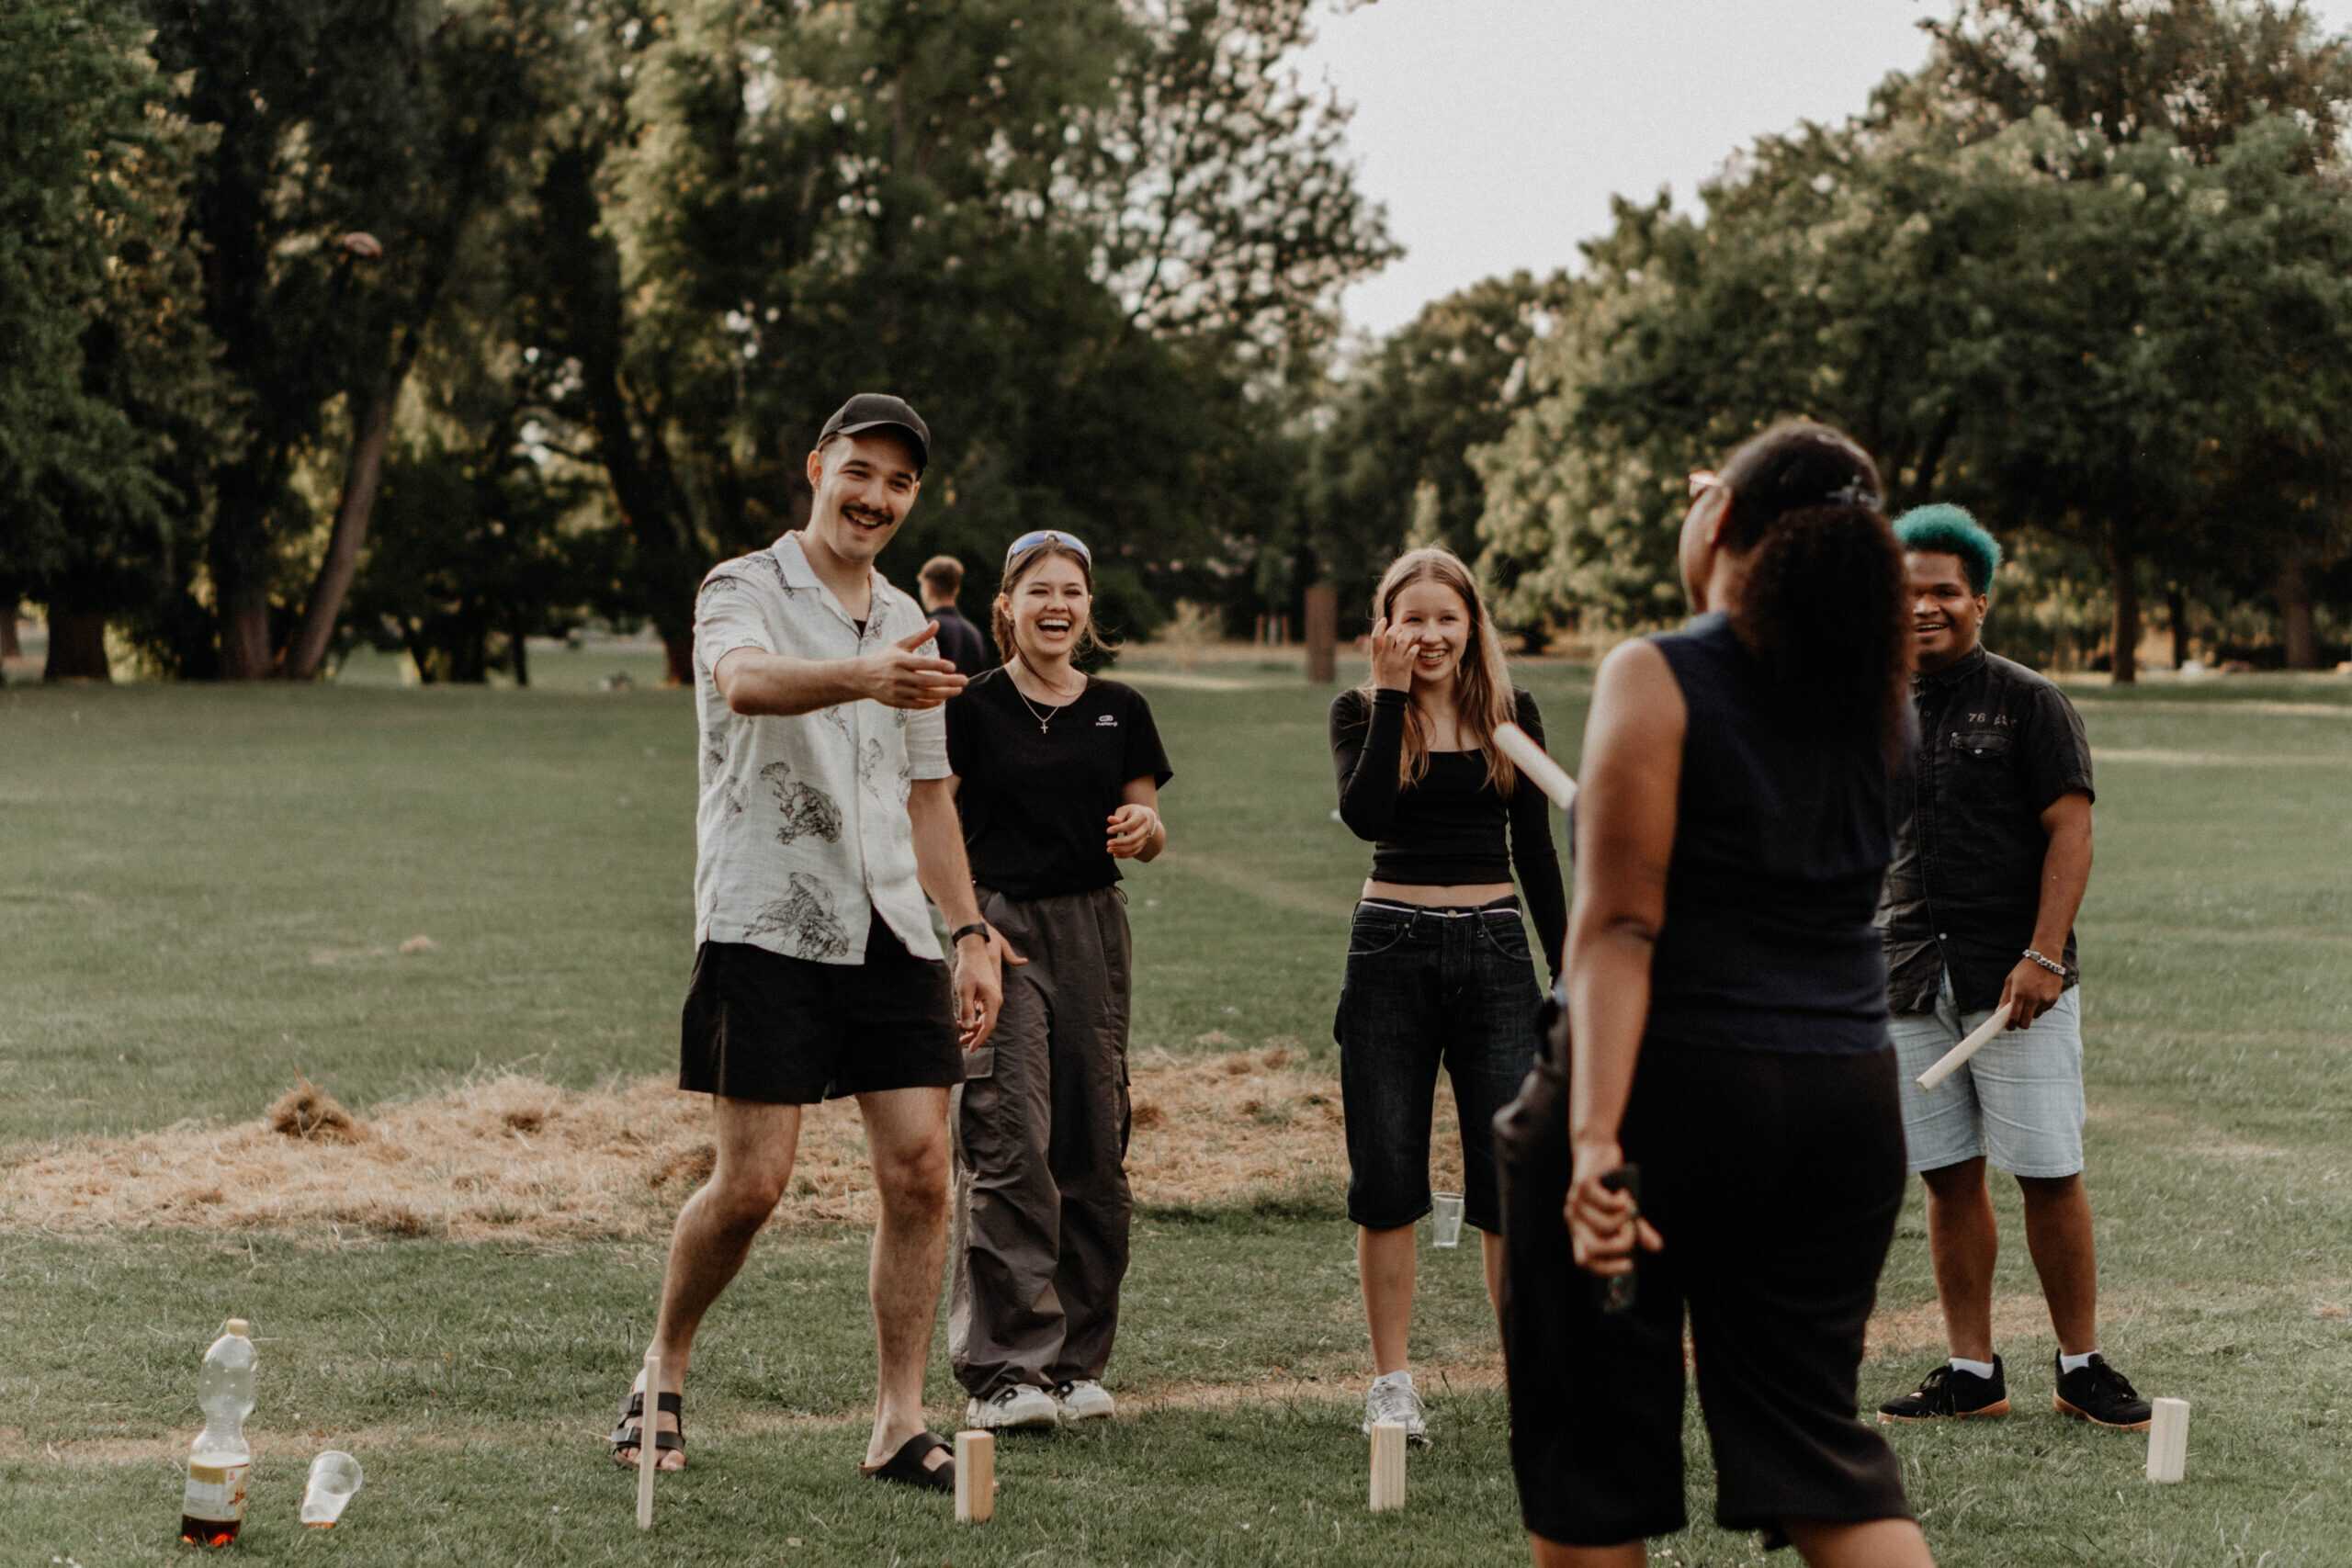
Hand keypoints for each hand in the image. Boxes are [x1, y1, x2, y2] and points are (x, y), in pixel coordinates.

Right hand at [862, 623, 966, 709]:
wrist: (861, 677)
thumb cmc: (885, 658)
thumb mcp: (900, 645)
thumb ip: (920, 636)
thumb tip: (936, 623)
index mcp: (900, 660)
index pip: (922, 664)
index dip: (939, 666)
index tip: (953, 667)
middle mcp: (898, 676)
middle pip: (927, 681)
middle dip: (948, 682)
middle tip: (964, 681)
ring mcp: (897, 691)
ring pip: (924, 694)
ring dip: (943, 693)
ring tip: (957, 690)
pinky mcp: (896, 702)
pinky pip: (917, 704)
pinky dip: (931, 703)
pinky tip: (943, 699)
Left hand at [952, 926, 1024, 1047]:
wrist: (974, 950)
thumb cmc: (968, 969)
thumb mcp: (964, 990)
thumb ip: (966, 1009)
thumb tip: (967, 1027)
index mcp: (993, 1000)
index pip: (988, 1025)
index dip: (979, 1039)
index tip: (970, 1049)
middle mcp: (996, 1000)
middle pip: (986, 1024)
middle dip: (974, 1036)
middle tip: (960, 1045)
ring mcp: (992, 997)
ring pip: (984, 1019)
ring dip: (972, 1028)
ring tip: (958, 1037)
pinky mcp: (987, 995)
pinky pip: (981, 1012)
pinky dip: (972, 1019)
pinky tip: (960, 1022)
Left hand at [1105, 803, 1160, 858]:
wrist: (1146, 817)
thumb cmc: (1131, 812)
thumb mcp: (1125, 810)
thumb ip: (1118, 816)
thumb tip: (1110, 820)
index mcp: (1141, 816)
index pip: (1130, 825)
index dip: (1119, 829)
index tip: (1108, 831)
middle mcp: (1145, 828)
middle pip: (1133, 838)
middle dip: (1120, 842)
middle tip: (1108, 843)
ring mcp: (1145, 837)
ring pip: (1134, 847)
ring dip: (1121, 850)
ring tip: (1109, 849)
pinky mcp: (1143, 844)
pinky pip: (1135, 852)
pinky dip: (1125, 855)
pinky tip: (1115, 854)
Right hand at [1367, 616, 1419, 690]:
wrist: (1389, 696)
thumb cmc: (1383, 679)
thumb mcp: (1375, 665)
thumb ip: (1378, 652)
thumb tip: (1380, 639)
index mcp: (1376, 656)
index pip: (1375, 636)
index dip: (1379, 626)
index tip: (1384, 619)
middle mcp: (1385, 657)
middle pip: (1390, 635)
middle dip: (1396, 628)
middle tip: (1401, 628)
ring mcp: (1395, 661)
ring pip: (1403, 641)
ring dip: (1408, 636)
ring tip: (1410, 636)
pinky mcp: (1405, 667)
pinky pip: (1412, 652)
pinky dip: (1415, 647)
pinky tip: (1416, 647)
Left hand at [1564, 1137, 1662, 1277]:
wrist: (1598, 1150)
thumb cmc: (1611, 1185)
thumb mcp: (1625, 1211)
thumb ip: (1637, 1230)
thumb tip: (1656, 1247)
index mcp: (1579, 1230)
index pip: (1584, 1261)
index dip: (1605, 1268)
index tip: (1629, 1266)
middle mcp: (1573, 1219)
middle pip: (1594, 1249)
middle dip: (1620, 1246)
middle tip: (1633, 1233)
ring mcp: (1575, 1203)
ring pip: (1604, 1227)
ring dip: (1625, 1220)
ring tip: (1630, 1207)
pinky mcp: (1583, 1185)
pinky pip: (1606, 1205)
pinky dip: (1621, 1202)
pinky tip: (1624, 1193)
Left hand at [1997, 956, 2064, 1027]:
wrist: (2045, 958)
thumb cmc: (2024, 970)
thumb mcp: (2010, 981)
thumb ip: (2004, 998)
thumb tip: (1999, 1013)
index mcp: (2019, 993)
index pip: (2014, 1017)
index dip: (2010, 1025)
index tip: (2009, 1027)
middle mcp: (2032, 998)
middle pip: (2025, 1023)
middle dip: (2020, 1024)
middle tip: (2018, 1021)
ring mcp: (2044, 999)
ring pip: (2035, 1016)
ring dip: (2031, 1013)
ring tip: (2030, 999)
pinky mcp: (2053, 999)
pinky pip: (2044, 1010)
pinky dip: (2040, 1006)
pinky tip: (2039, 994)